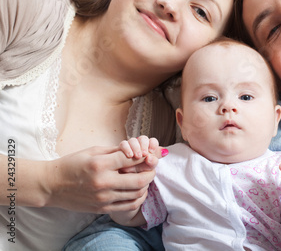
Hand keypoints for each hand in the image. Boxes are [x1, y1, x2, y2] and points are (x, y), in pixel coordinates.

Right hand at [45, 145, 162, 212]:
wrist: (51, 185)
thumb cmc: (72, 164)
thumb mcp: (93, 151)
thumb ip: (116, 151)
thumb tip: (137, 149)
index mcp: (100, 164)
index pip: (132, 159)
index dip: (146, 156)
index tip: (150, 155)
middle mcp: (103, 182)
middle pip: (139, 179)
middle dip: (151, 172)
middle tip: (152, 167)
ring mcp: (103, 198)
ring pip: (136, 194)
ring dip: (146, 185)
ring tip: (145, 178)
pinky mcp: (102, 208)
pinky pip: (128, 206)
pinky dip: (138, 198)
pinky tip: (139, 191)